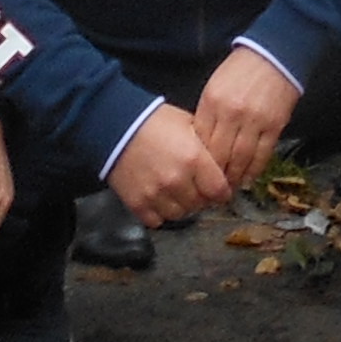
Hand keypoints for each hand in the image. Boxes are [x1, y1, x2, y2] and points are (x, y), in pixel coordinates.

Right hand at [108, 103, 237, 225]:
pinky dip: (161, 212)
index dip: (223, 191)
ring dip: (182, 206)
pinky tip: (161, 198)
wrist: (117, 126)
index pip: (219, 190)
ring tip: (179, 192)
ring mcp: (156, 195)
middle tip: (197, 187)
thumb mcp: (189, 124)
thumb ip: (207, 146)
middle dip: (202, 197)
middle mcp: (177, 180)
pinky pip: (157, 220)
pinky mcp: (137, 204)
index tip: (221, 190)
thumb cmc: (155, 121)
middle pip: (200, 204)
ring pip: (181, 215)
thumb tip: (222, 165)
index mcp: (194, 159)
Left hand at [194, 44, 299, 191]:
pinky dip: (254, 170)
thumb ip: (207, 116)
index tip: (197, 177)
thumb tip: (202, 147)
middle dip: (215, 176)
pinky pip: (263, 154)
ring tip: (230, 188)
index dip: (199, 164)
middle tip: (211, 191)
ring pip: (241, 159)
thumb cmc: (239, 71)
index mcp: (213, 102)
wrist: (273, 54)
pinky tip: (248, 178)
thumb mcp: (214, 88)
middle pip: (219, 155)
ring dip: (234, 177)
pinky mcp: (275, 124)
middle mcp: (232, 113)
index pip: (202, 142)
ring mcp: (255, 120)